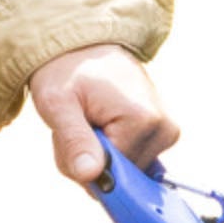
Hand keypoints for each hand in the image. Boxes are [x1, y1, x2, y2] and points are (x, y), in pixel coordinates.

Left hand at [30, 44, 178, 187]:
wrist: (82, 46)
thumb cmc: (66, 71)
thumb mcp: (57, 103)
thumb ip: (74, 141)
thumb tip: (91, 176)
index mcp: (143, 120)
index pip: (111, 175)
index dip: (82, 162)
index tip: (69, 135)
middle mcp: (164, 129)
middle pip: (121, 175)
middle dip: (89, 159)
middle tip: (75, 124)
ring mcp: (166, 133)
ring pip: (124, 170)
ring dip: (95, 153)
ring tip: (86, 120)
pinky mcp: (161, 134)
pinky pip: (129, 159)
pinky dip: (107, 149)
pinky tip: (98, 124)